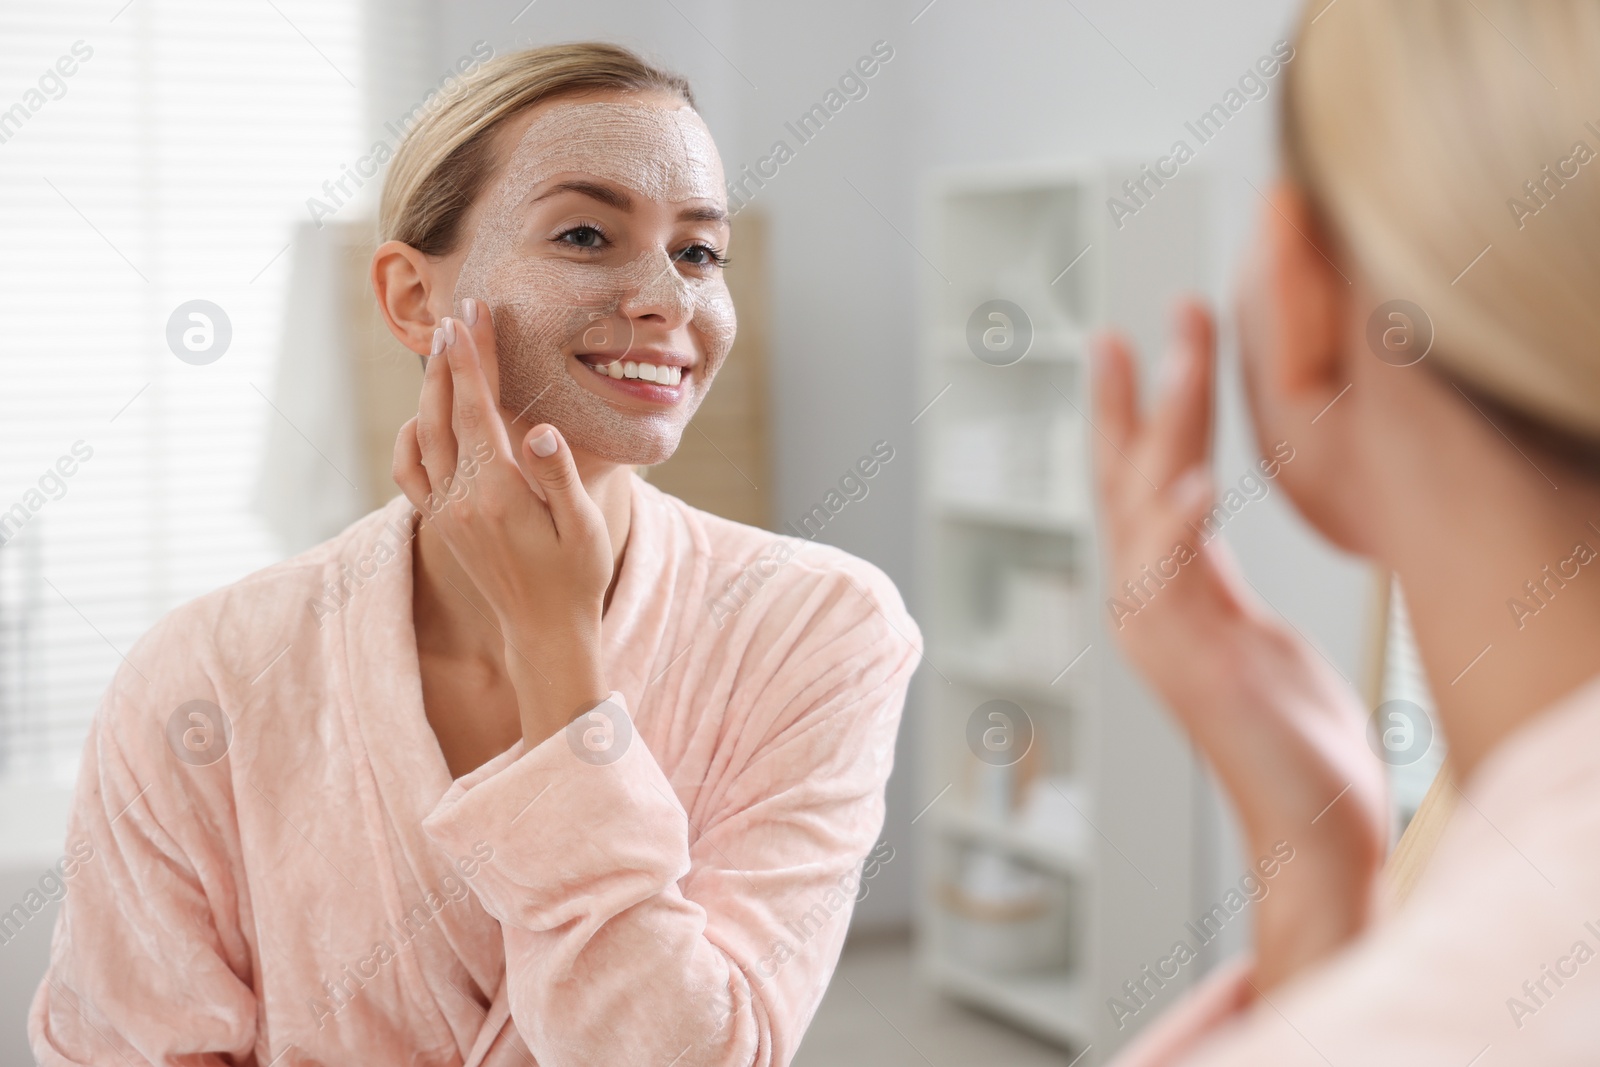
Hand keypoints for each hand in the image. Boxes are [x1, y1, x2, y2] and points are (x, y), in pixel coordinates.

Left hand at [393, 300, 611, 742]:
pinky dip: (413, 433)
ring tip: (445, 353)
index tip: (472, 317)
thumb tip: (538, 430)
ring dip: (431, 391)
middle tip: (457, 316)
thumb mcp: (584, 528)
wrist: (544, 634)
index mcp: (498, 494)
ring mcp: (444, 513)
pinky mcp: (440, 524)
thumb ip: (560, 477)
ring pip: (424, 436)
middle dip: (450, 361)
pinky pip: (411, 470)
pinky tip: (426, 415)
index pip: (479, 410)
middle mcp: (461, 501)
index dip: (475, 360)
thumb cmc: (577, 579)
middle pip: (445, 414)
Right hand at [1091, 299, 1387, 991]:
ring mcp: (1158, 630)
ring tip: (1183, 353)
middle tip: (1159, 313)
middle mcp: (1146, 602)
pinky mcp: (1186, 661)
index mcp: (1166, 592)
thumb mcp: (1256, 636)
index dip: (1142, 405)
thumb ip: (1213, 579)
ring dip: (1167, 426)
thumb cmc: (1294, 738)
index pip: (1146, 478)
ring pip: (1149, 507)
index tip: (1144, 336)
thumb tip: (1196, 517)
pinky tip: (1193, 482)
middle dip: (1145, 390)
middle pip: (1133, 475)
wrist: (1306, 824)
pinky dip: (1178, 529)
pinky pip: (1174, 581)